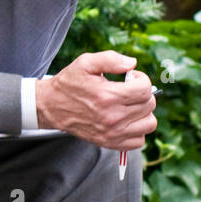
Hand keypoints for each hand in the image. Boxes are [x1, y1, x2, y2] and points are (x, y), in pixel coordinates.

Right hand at [34, 51, 156, 148]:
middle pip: (149, 104)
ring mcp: (112, 133)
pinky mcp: (110, 143)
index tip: (130, 78)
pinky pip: (139, 140)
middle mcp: (113, 117)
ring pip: (149, 123)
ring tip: (130, 105)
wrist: (51, 107)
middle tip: (127, 90)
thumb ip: (111, 59)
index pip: (145, 88)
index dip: (141, 79)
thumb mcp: (86, 62)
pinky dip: (137, 130)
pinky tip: (126, 119)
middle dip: (142, 93)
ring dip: (143, 112)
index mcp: (108, 96)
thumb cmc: (69, 83)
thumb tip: (132, 63)